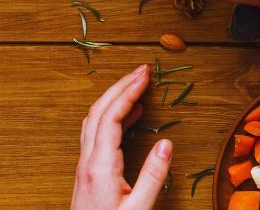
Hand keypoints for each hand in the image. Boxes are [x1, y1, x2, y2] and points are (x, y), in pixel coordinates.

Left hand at [73, 65, 171, 209]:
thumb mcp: (139, 207)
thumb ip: (153, 174)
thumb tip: (167, 142)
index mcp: (100, 166)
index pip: (111, 117)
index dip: (128, 92)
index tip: (145, 75)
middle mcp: (88, 161)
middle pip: (97, 112)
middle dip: (119, 86)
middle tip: (141, 70)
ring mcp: (85, 166)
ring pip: (93, 121)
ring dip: (113, 99)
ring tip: (137, 86)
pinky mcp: (87, 172)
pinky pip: (95, 133)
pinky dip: (111, 116)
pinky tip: (130, 116)